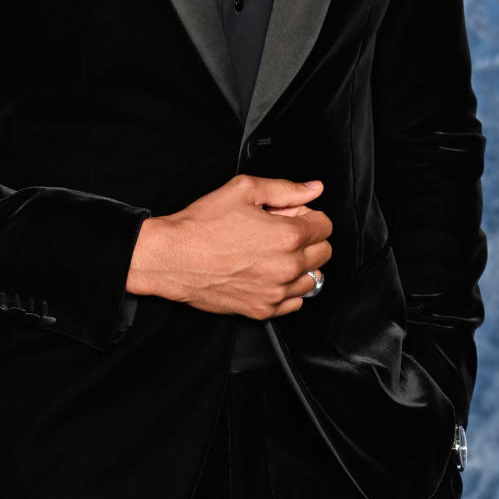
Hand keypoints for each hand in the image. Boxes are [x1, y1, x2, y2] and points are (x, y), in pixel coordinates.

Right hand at [126, 174, 331, 318]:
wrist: (173, 257)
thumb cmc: (203, 223)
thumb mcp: (243, 189)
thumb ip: (285, 188)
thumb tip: (314, 188)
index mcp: (288, 235)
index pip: (325, 226)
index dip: (307, 214)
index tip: (289, 213)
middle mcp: (288, 267)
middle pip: (323, 253)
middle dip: (307, 238)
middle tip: (279, 230)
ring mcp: (276, 292)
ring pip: (312, 279)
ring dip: (300, 264)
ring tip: (273, 253)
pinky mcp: (262, 310)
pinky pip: (295, 303)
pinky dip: (288, 289)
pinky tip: (268, 274)